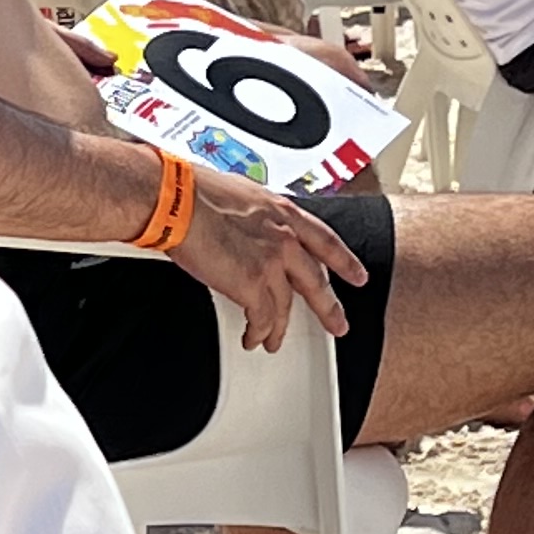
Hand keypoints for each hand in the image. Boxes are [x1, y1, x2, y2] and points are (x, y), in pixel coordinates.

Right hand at [166, 163, 366, 352]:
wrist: (176, 201)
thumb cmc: (195, 192)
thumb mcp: (243, 194)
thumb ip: (258, 215)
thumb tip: (252, 225)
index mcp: (284, 212)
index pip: (326, 240)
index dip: (345, 261)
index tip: (357, 275)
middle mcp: (285, 237)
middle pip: (317, 281)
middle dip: (329, 308)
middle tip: (338, 325)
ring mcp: (272, 262)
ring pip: (287, 306)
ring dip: (280, 329)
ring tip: (274, 341)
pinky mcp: (252, 284)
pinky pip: (262, 318)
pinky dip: (258, 332)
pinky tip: (254, 338)